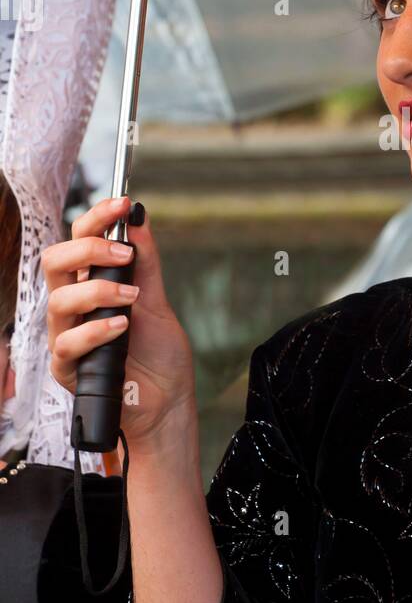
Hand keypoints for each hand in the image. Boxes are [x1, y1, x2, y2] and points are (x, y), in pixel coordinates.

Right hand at [42, 195, 195, 451]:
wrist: (167, 400)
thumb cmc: (158, 353)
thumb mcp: (156, 299)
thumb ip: (145, 262)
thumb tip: (137, 216)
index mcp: (90, 284)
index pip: (78, 240)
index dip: (95, 218)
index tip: (121, 202)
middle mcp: (73, 307)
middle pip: (54, 262)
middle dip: (87, 249)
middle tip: (124, 254)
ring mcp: (66, 336)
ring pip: (58, 300)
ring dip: (98, 292)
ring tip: (132, 298)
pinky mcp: (67, 368)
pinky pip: (68, 343)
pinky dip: (96, 330)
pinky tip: (122, 326)